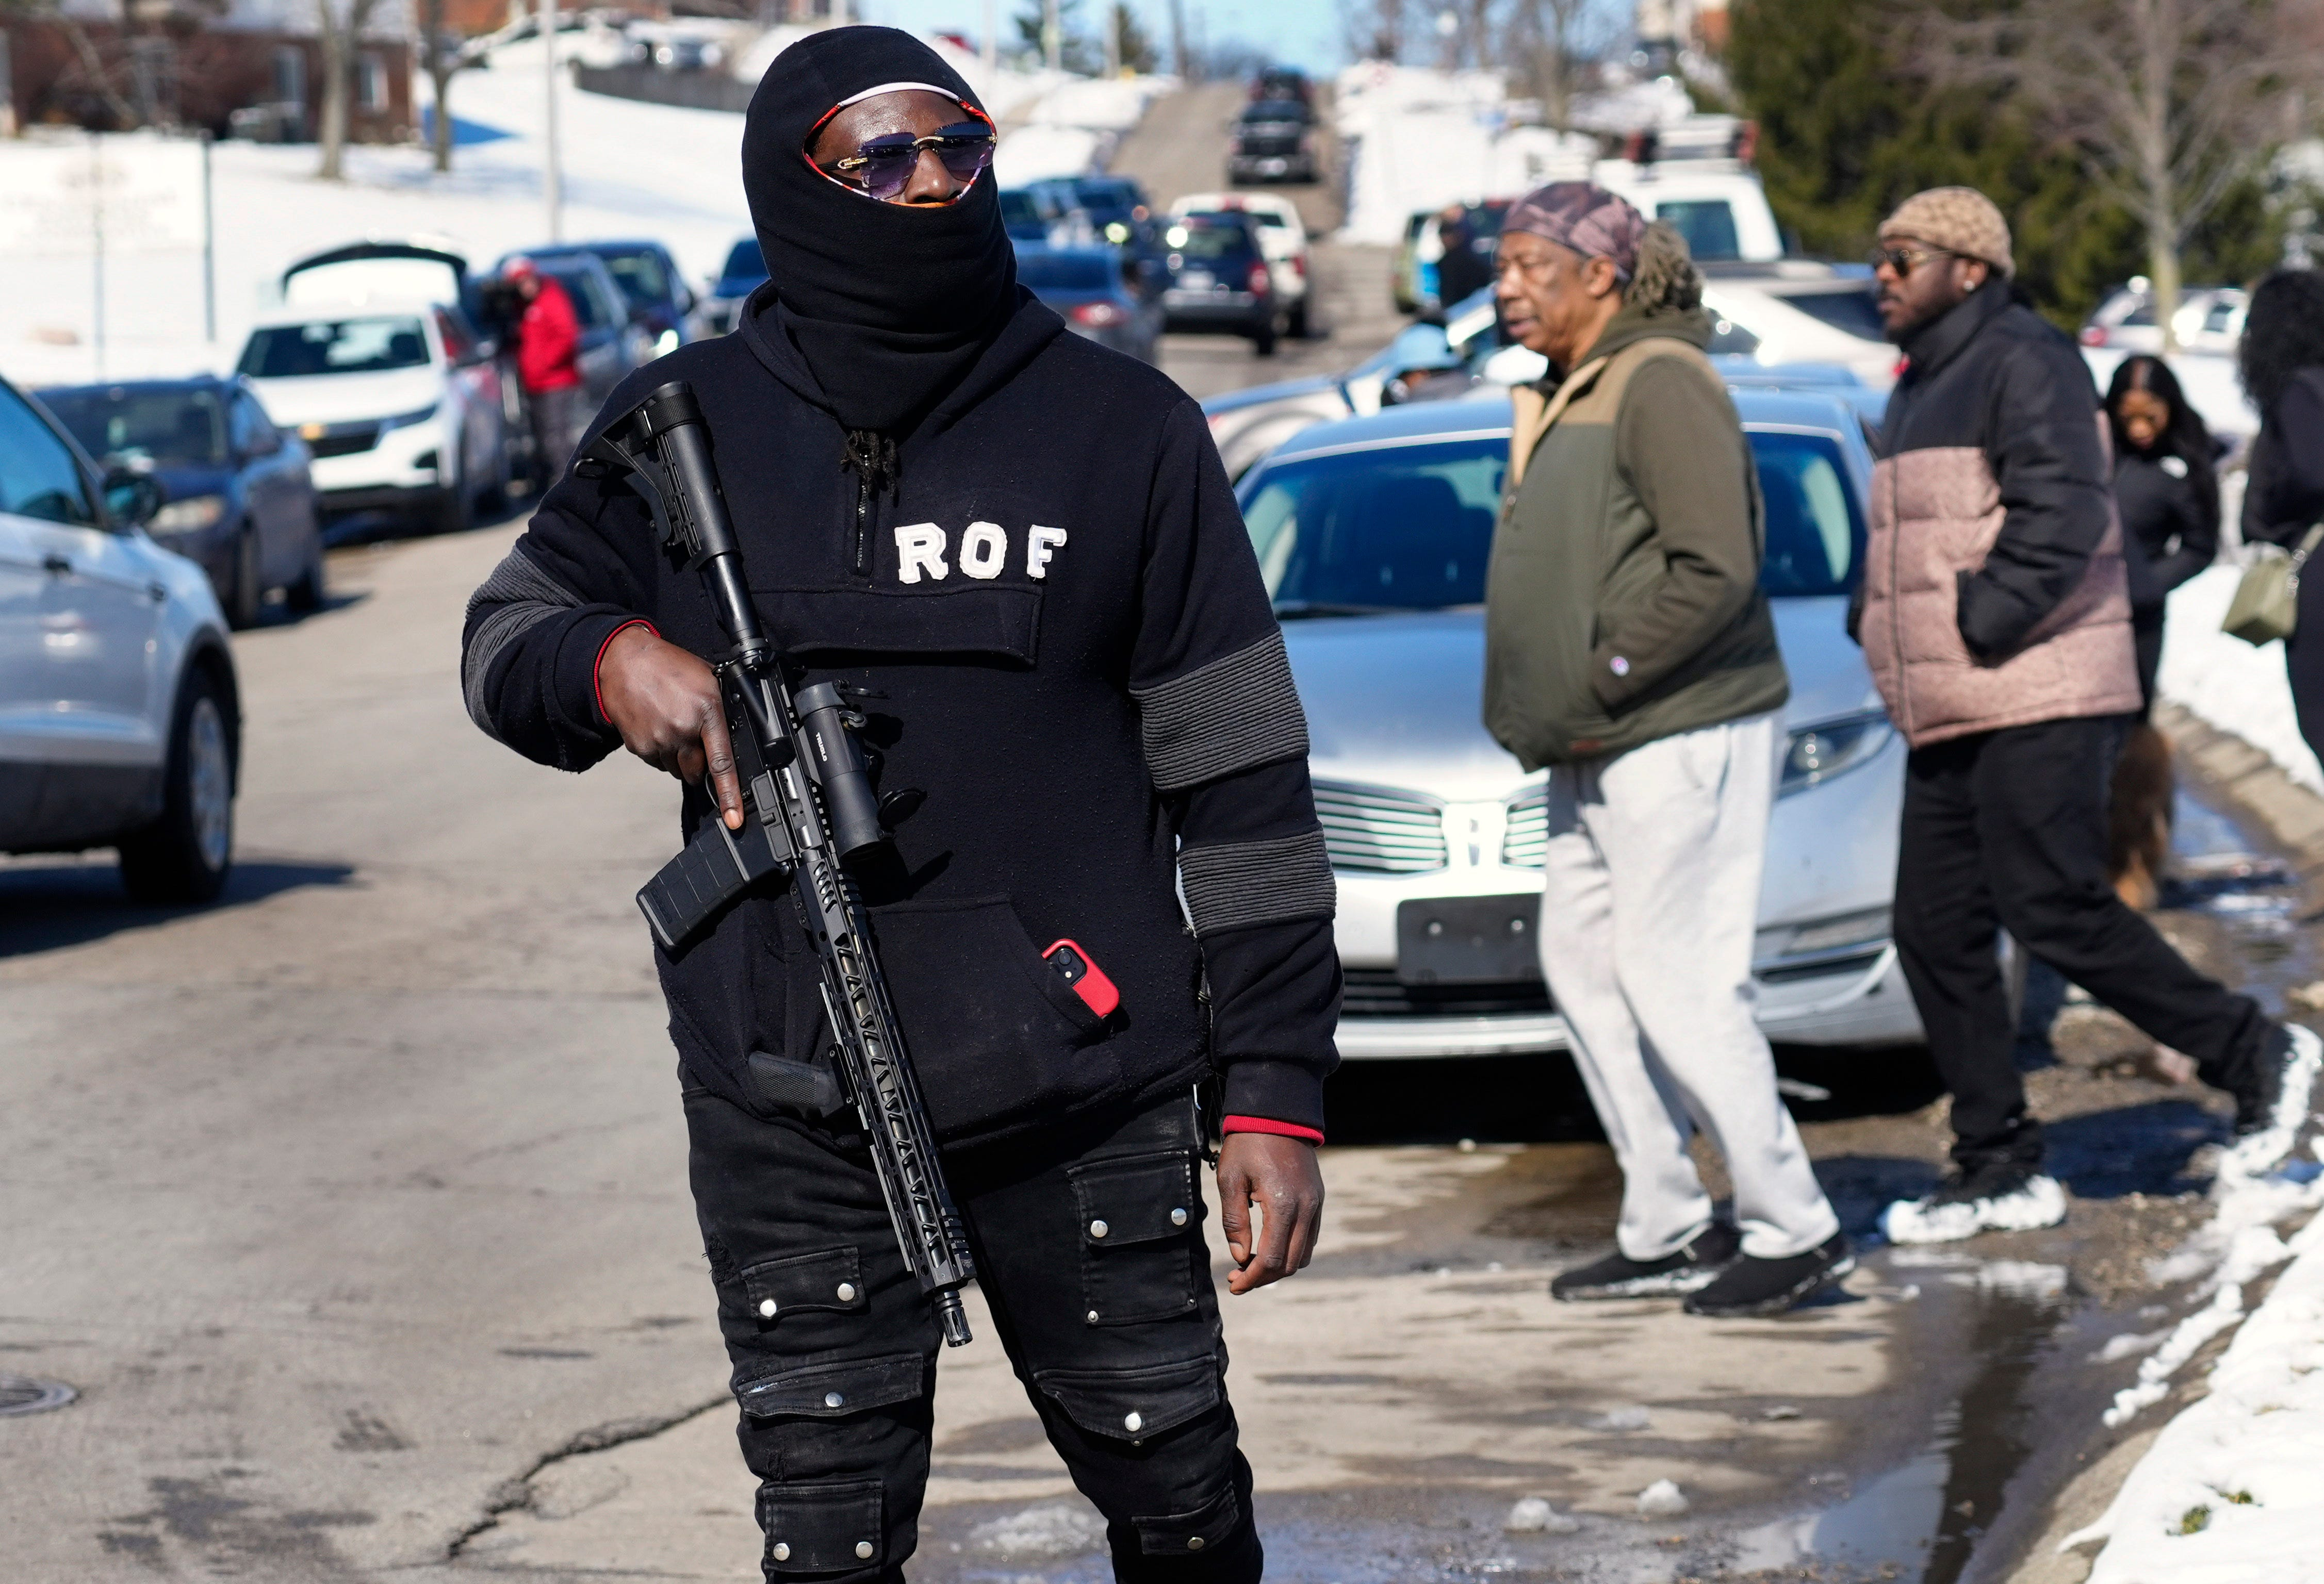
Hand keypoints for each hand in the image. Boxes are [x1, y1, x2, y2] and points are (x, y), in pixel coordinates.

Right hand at [596, 623, 743, 828]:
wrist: (624, 660)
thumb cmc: (671, 667)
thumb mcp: (708, 679)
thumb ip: (722, 710)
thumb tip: (738, 737)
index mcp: (706, 712)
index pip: (722, 763)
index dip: (729, 795)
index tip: (735, 819)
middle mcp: (682, 731)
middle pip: (698, 772)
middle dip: (700, 764)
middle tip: (694, 738)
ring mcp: (658, 741)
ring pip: (677, 769)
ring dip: (679, 758)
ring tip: (673, 725)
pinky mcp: (639, 746)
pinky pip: (658, 763)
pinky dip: (661, 752)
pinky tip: (658, 726)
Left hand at [1215, 1133, 1323, 1294]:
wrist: (1277, 1113)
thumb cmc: (1248, 1144)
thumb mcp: (1230, 1179)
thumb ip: (1235, 1222)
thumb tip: (1240, 1256)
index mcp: (1282, 1205)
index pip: (1271, 1259)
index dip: (1251, 1278)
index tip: (1233, 1284)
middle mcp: (1306, 1209)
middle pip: (1290, 1263)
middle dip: (1264, 1278)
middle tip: (1238, 1279)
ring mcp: (1316, 1204)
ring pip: (1303, 1254)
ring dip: (1279, 1266)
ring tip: (1251, 1265)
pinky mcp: (1318, 1199)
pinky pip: (1309, 1237)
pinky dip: (1291, 1250)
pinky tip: (1269, 1246)